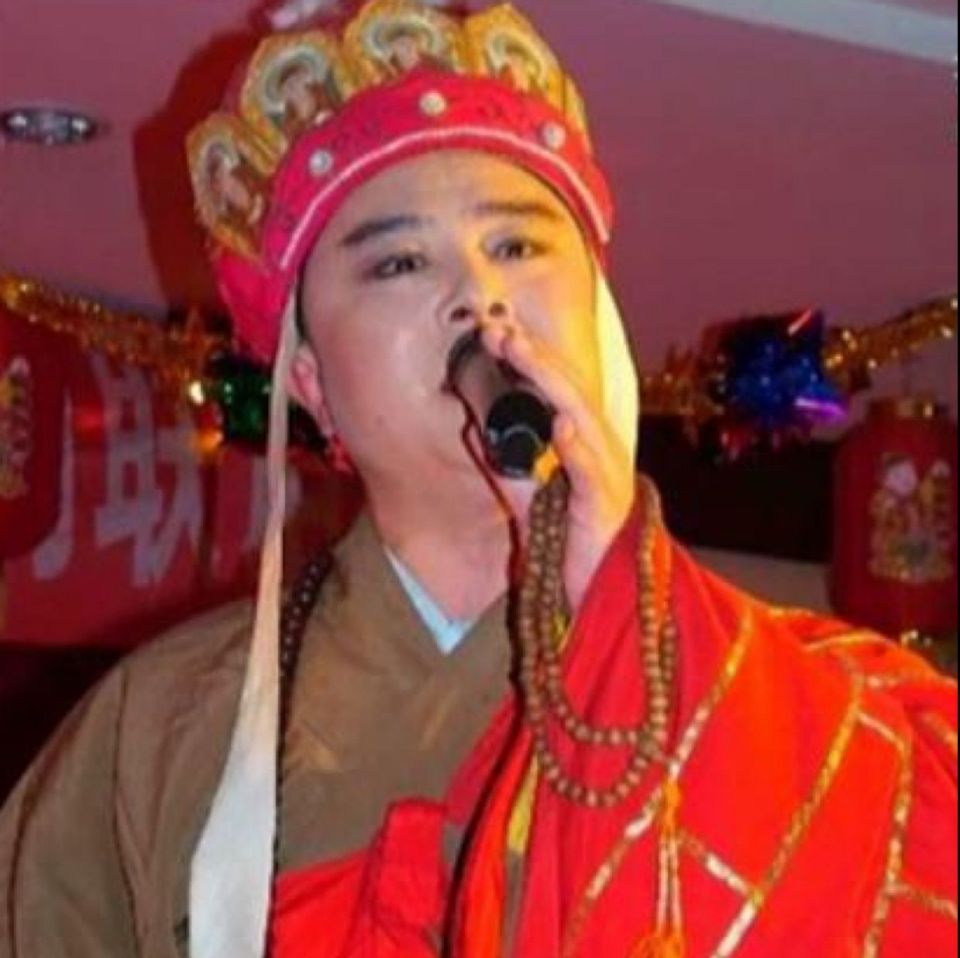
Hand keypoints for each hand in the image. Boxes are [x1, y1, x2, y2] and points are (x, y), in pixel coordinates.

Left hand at [479, 317, 635, 610]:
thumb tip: (475, 429)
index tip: (495, 333)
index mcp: (583, 444)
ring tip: (520, 353)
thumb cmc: (568, 543)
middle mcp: (599, 450)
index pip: (556, 391)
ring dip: (549, 383)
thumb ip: (508, 464)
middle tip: (497, 329)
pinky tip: (561, 425)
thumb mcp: (529, 497)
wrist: (599, 595)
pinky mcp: (606, 507)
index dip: (529, 359)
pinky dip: (576, 447)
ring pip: (580, 417)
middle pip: (567, 392)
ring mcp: (607, 475)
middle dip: (532, 357)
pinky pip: (590, 472)